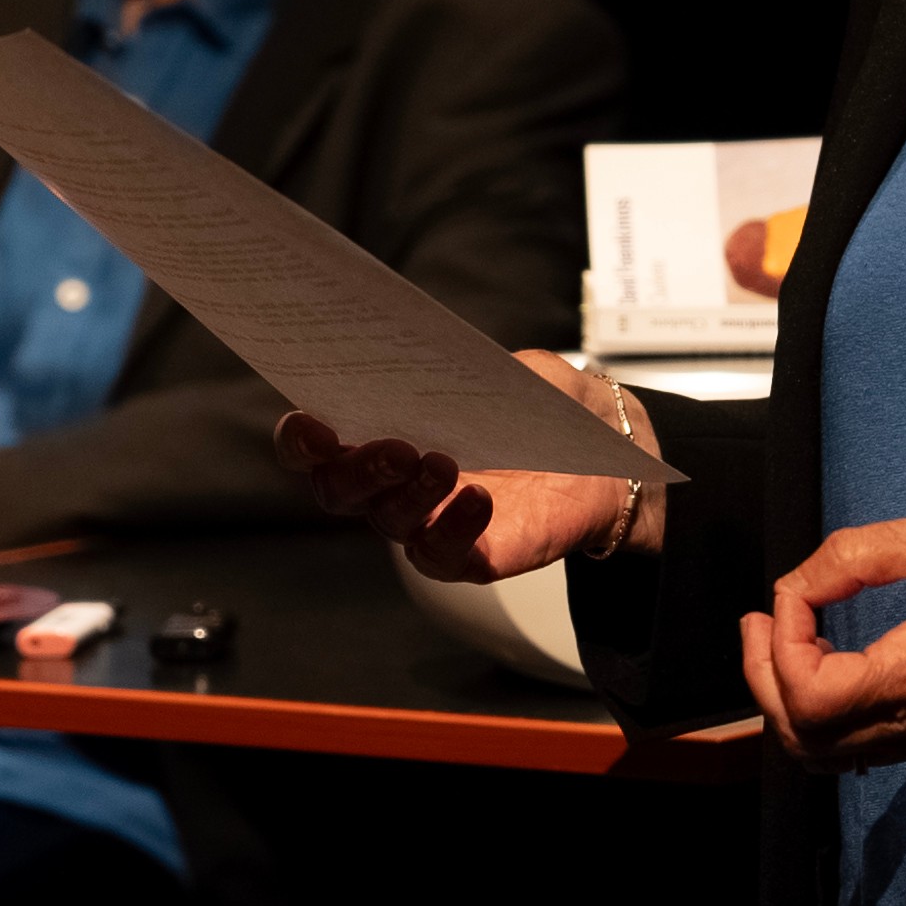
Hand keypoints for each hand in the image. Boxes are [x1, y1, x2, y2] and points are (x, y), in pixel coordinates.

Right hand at [272, 350, 663, 581]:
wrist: (604, 449)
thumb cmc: (537, 404)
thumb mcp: (500, 366)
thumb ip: (458, 360)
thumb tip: (421, 349)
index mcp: (381, 430)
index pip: (315, 445)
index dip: (301, 439)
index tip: (313, 422)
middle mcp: (391, 483)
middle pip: (339, 490)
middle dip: (356, 468)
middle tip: (395, 444)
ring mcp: (426, 522)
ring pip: (389, 520)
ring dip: (410, 492)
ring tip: (446, 463)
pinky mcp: (467, 556)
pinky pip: (441, 555)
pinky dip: (453, 528)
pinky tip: (480, 501)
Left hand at [740, 497, 905, 768]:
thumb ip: (857, 556)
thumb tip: (799, 584)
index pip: (813, 697)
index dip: (780, 644)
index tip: (792, 593)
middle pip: (810, 739)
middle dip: (766, 678)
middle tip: (760, 620)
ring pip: (834, 752)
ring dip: (792, 698)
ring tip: (781, 636)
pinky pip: (867, 744)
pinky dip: (827, 711)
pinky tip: (825, 657)